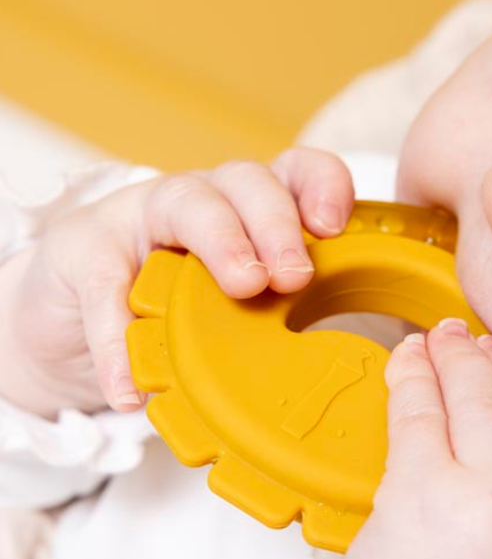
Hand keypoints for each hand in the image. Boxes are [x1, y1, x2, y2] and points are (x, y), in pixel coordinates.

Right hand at [0, 149, 353, 417]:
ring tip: (244, 289)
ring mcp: (140, 216)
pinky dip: (117, 337)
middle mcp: (203, 200)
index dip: (322, 186)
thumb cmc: (175, 313)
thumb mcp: (235, 308)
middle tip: (295, 275)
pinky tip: (131, 386)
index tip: (336, 228)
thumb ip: (280, 313)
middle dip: (278, 223)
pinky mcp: (84, 251)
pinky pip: (104, 285)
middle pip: (247, 181)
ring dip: (223, 241)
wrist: (76, 325)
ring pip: (186, 202)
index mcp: (250, 210)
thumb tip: (349, 363)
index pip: (296, 173)